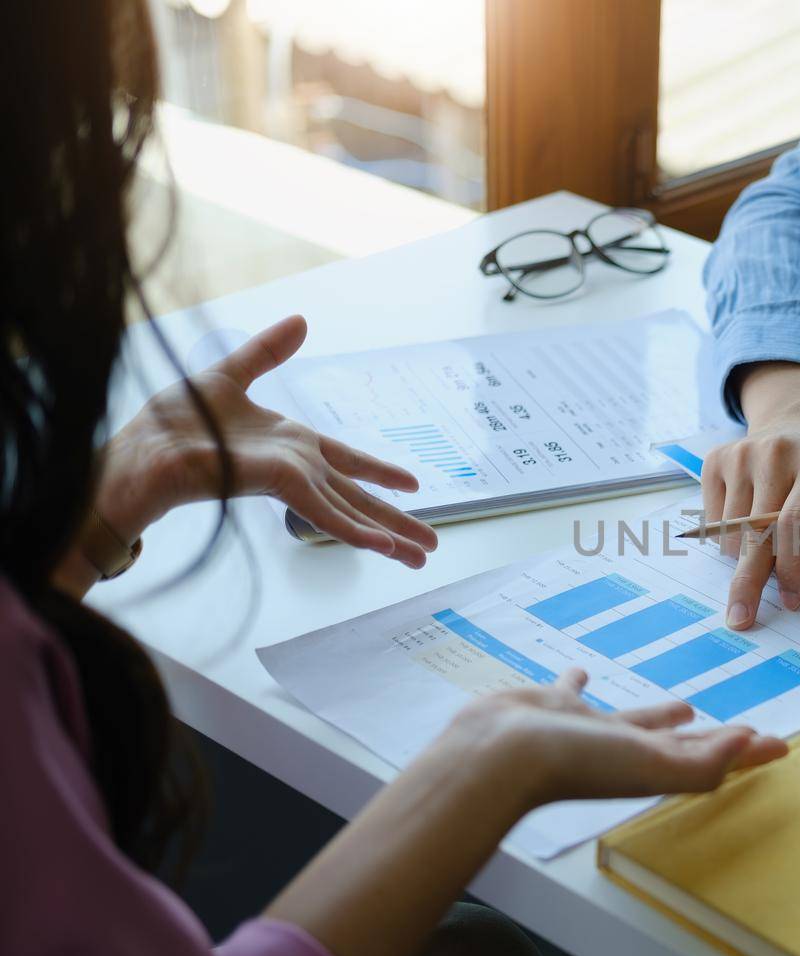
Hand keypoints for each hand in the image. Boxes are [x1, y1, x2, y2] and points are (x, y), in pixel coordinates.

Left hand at [99, 316, 438, 565]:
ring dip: (390, 537)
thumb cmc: (169, 423)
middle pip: (358, 497)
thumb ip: (266, 352)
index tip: (412, 483)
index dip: (379, 471)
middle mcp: (297, 467)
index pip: (347, 461)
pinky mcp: (280, 487)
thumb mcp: (226, 374)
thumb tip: (301, 321)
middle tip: (430, 545)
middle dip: (397, 522)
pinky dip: (358, 531)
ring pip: (352, 513)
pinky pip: (328, 513)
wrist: (137, 450)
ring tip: (422, 557)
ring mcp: (291, 480)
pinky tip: (384, 547)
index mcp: (290, 444)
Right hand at [462, 668, 788, 806]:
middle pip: (684, 744)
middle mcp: (624, 751)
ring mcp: (586, 729)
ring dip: (660, 715)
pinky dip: (579, 683)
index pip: (713, 759)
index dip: (746, 754)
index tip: (779, 745)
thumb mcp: (650, 763)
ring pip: (635, 720)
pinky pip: (571, 690)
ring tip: (685, 705)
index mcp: (652, 765)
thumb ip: (703, 760)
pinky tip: (582, 674)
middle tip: (743, 729)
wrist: (496, 755)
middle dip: (713, 738)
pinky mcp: (550, 708)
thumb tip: (750, 745)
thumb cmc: (573, 763)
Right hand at [703, 363, 799, 629]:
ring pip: (732, 530)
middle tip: (741, 619)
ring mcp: (743, 453)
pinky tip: (751, 525)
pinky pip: (713, 518)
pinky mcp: (717, 458)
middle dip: (747, 582)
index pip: (796, 522)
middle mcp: (778, 452)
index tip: (792, 601)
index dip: (791, 567)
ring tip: (768, 549)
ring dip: (745, 558)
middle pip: (756, 532)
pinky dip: (728, 537)